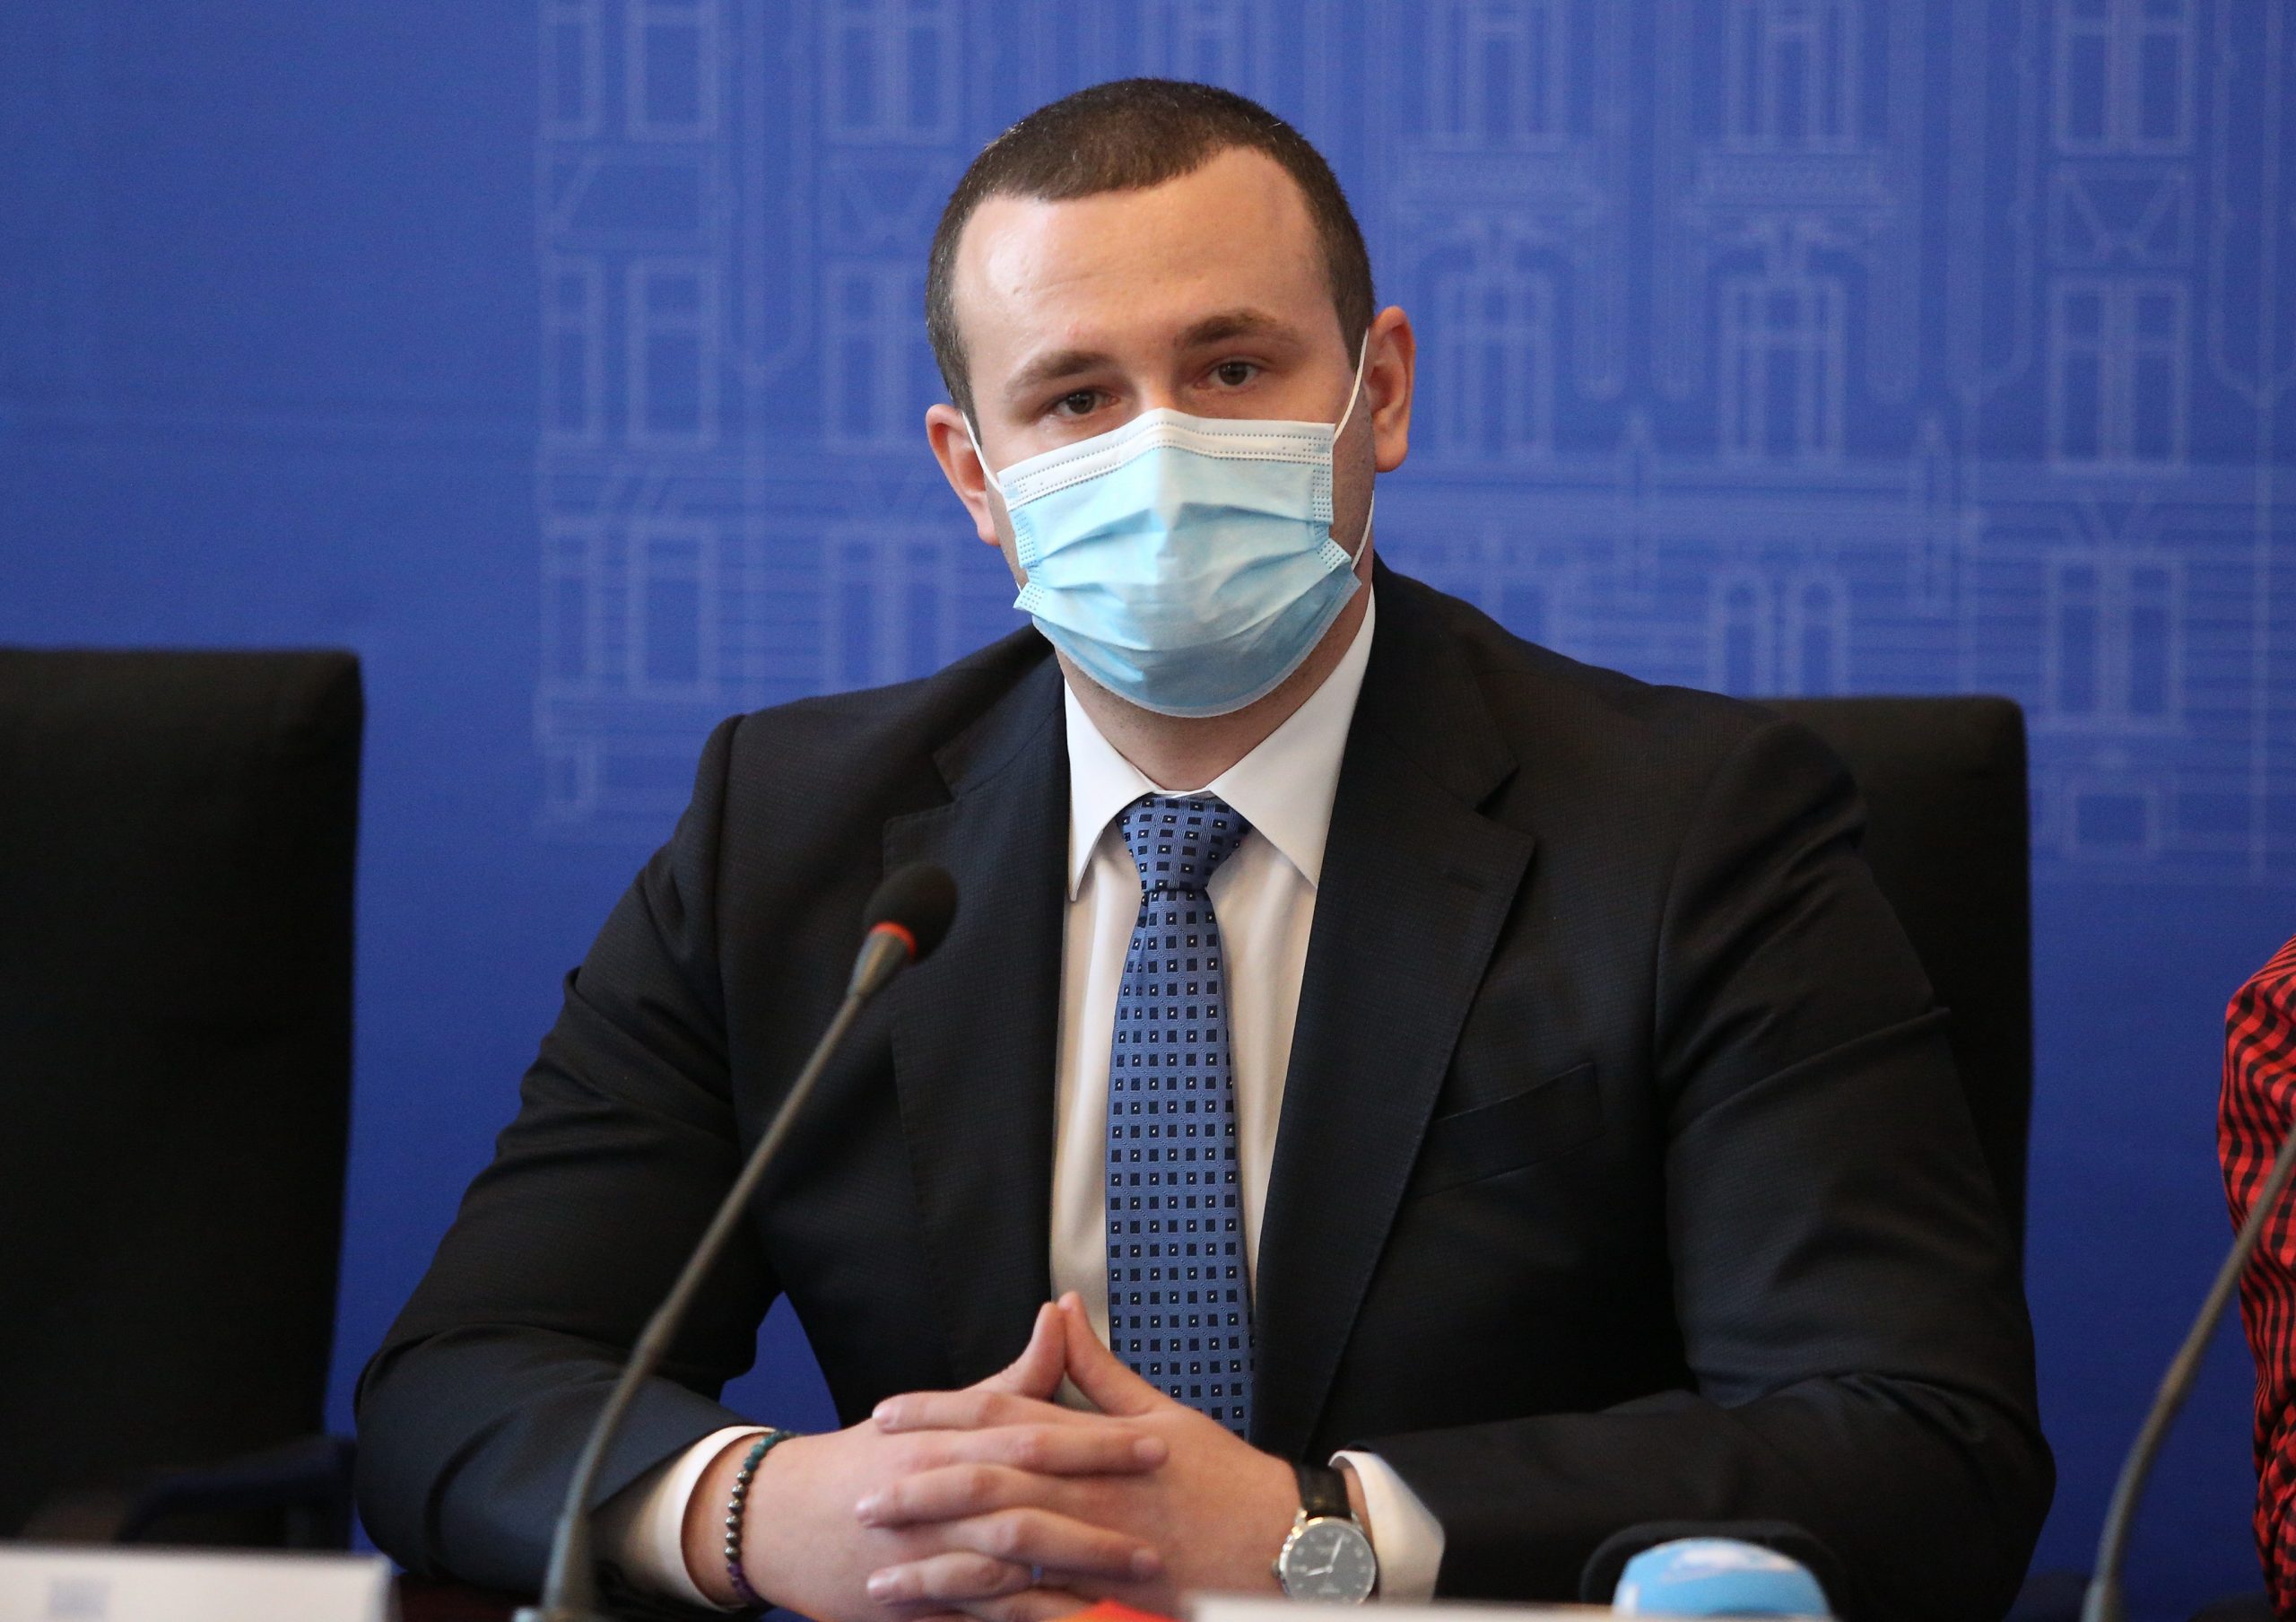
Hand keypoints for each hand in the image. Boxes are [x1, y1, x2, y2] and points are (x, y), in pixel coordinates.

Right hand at [687, 1303, 1166, 1621]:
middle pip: (1031, 1502)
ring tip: (1136, 1583)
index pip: (1034, 1435)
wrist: (783, 1516)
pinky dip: (1032, 1616)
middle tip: (1165, 1526)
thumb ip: (1010, 1379)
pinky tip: (1080, 1618)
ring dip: (1077, 1575)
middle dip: (1101, 1515)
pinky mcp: (919, 1599)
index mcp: (949, 1440)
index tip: (1156, 1445)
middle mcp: (940, 1493)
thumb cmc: (870, 1459)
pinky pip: (984, 1611)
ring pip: (1013, 1565)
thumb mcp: (938, 1414)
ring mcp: (929, 1551)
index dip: (1097, 1443)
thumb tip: (1058, 1318)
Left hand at [865, 1294, 1298, 1618]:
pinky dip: (979, 1613)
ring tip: (879, 1571)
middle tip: (861, 1495)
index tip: (888, 1415)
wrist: (1280, 1545)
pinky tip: (940, 1619)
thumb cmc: (1222, 1478)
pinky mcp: (1101, 1598)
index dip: (939, 1412)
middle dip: (917, 1488)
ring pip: (996, 1553)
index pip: (1001, 1413)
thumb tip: (1062, 1308)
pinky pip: (1029, 1608)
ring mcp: (1093, 1548)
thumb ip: (1099, 1368)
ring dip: (934, 1563)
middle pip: (984, 1480)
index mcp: (1093, 1438)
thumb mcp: (1162, 1411)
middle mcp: (1086, 1489)